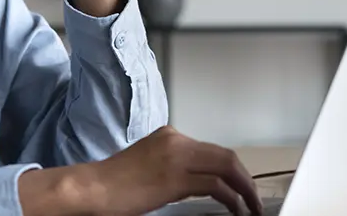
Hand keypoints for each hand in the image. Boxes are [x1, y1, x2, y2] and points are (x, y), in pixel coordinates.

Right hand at [87, 126, 263, 215]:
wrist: (92, 188)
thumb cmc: (113, 183)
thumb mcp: (149, 165)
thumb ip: (174, 167)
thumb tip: (198, 183)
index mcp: (169, 136)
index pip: (212, 150)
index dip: (232, 169)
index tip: (241, 186)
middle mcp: (176, 141)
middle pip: (226, 155)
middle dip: (246, 178)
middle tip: (254, 198)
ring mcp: (176, 157)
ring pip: (227, 166)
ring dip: (245, 189)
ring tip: (252, 207)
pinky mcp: (174, 178)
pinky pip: (215, 186)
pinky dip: (232, 199)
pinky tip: (236, 210)